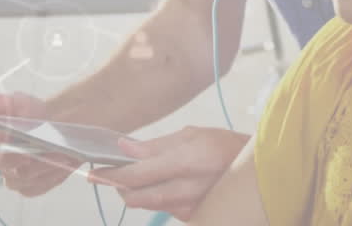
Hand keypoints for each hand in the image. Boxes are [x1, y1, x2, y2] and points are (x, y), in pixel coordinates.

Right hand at [0, 91, 81, 197]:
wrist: (54, 126)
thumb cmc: (33, 116)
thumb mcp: (19, 104)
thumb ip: (1, 103)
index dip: (9, 157)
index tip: (25, 152)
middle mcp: (4, 167)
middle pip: (15, 175)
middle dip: (34, 163)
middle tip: (50, 152)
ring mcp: (18, 179)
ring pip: (30, 181)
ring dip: (47, 168)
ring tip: (63, 155)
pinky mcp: (33, 186)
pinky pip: (41, 186)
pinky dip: (53, 176)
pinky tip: (63, 164)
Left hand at [88, 126, 249, 221]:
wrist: (257, 170)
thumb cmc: (224, 145)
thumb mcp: (191, 135)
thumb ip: (155, 145)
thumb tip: (124, 148)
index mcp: (188, 162)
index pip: (138, 174)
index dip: (113, 174)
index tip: (95, 171)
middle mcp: (189, 189)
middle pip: (138, 197)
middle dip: (117, 187)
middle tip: (105, 176)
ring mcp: (191, 207)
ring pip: (148, 205)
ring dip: (132, 192)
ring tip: (127, 177)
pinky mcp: (193, 216)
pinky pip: (163, 208)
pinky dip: (152, 197)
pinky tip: (153, 184)